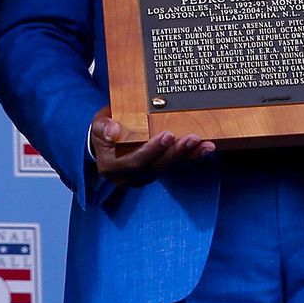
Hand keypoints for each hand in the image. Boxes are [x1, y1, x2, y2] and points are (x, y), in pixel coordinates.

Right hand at [90, 109, 213, 182]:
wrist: (105, 142)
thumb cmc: (103, 130)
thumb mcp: (98, 124)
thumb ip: (103, 127)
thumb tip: (113, 131)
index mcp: (111, 167)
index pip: (134, 162)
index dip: (152, 150)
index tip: (168, 135)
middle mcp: (127, 178)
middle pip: (155, 168)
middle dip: (175, 154)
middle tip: (192, 139)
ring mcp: (142, 178)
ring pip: (167, 169)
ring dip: (188, 157)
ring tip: (205, 145)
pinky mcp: (155, 173)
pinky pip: (173, 167)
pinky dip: (190, 158)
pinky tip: (205, 149)